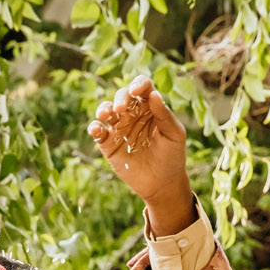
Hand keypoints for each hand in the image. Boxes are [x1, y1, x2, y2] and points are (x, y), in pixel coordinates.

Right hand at [88, 77, 196, 236]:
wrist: (162, 184)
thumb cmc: (172, 156)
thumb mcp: (174, 134)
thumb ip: (164, 114)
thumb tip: (153, 94)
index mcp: (150, 107)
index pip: (143, 88)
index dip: (138, 84)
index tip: (136, 91)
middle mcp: (133, 114)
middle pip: (123, 96)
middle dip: (120, 98)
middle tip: (121, 109)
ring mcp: (119, 128)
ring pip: (107, 110)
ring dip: (103, 108)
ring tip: (104, 115)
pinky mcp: (108, 144)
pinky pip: (98, 132)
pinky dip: (94, 127)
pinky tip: (96, 128)